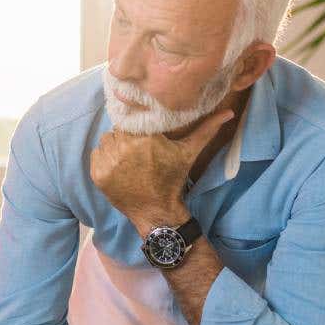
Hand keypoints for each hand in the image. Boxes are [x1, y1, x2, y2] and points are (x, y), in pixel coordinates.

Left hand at [90, 110, 234, 230]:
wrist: (157, 211)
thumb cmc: (173, 179)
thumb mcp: (189, 152)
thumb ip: (206, 129)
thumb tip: (228, 112)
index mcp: (145, 137)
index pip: (133, 118)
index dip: (137, 126)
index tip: (143, 135)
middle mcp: (124, 146)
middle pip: (118, 129)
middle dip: (127, 137)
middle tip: (138, 151)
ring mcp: (109, 161)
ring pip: (106, 140)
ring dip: (114, 147)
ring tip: (128, 159)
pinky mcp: (98, 174)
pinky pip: (96, 155)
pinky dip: (104, 159)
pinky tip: (119, 168)